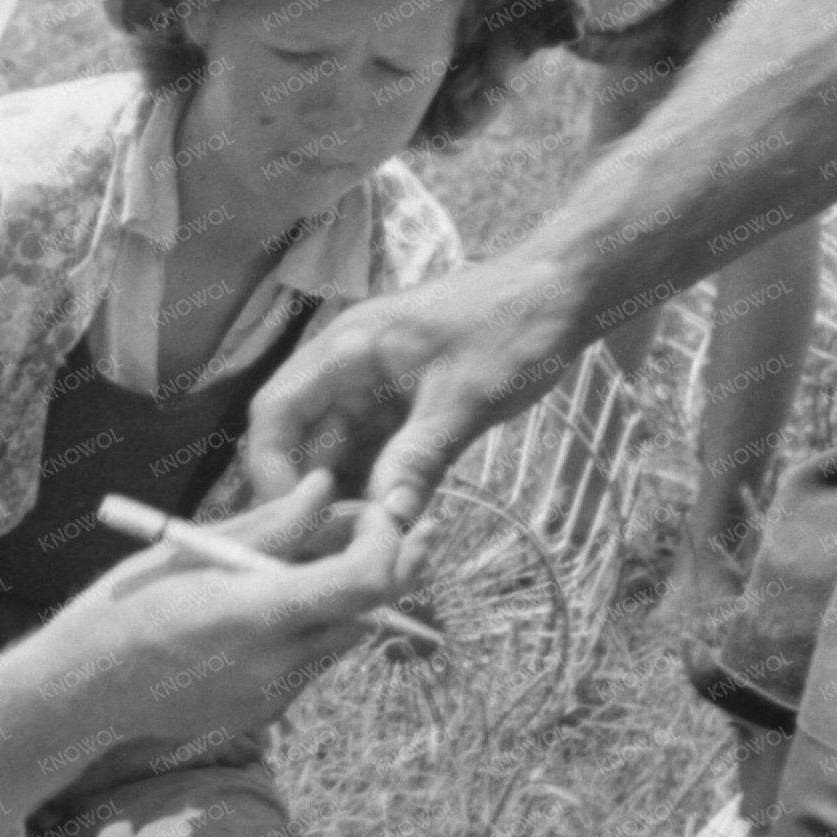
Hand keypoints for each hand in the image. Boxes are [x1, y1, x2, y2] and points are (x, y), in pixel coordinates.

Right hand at [26, 476, 410, 746]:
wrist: (78, 692)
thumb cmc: (123, 607)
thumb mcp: (189, 550)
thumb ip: (270, 525)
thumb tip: (326, 488)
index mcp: (254, 612)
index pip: (366, 582)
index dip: (387, 543)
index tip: (374, 513)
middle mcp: (274, 663)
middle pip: (369, 611)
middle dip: (377, 565)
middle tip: (368, 525)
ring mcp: (272, 696)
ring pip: (342, 637)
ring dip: (337, 598)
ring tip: (292, 563)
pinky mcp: (263, 714)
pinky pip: (309, 664)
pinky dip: (304, 630)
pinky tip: (257, 612)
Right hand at [241, 252, 600, 531]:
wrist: (564, 291)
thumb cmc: (514, 326)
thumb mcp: (466, 397)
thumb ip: (419, 458)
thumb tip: (385, 522)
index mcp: (347, 349)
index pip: (274, 412)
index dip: (272, 470)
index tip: (297, 520)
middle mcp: (347, 368)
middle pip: (298, 438)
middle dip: (309, 493)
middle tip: (334, 546)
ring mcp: (373, 387)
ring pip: (336, 452)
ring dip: (345, 496)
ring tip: (366, 543)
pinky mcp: (401, 404)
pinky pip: (373, 452)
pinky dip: (378, 486)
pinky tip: (394, 521)